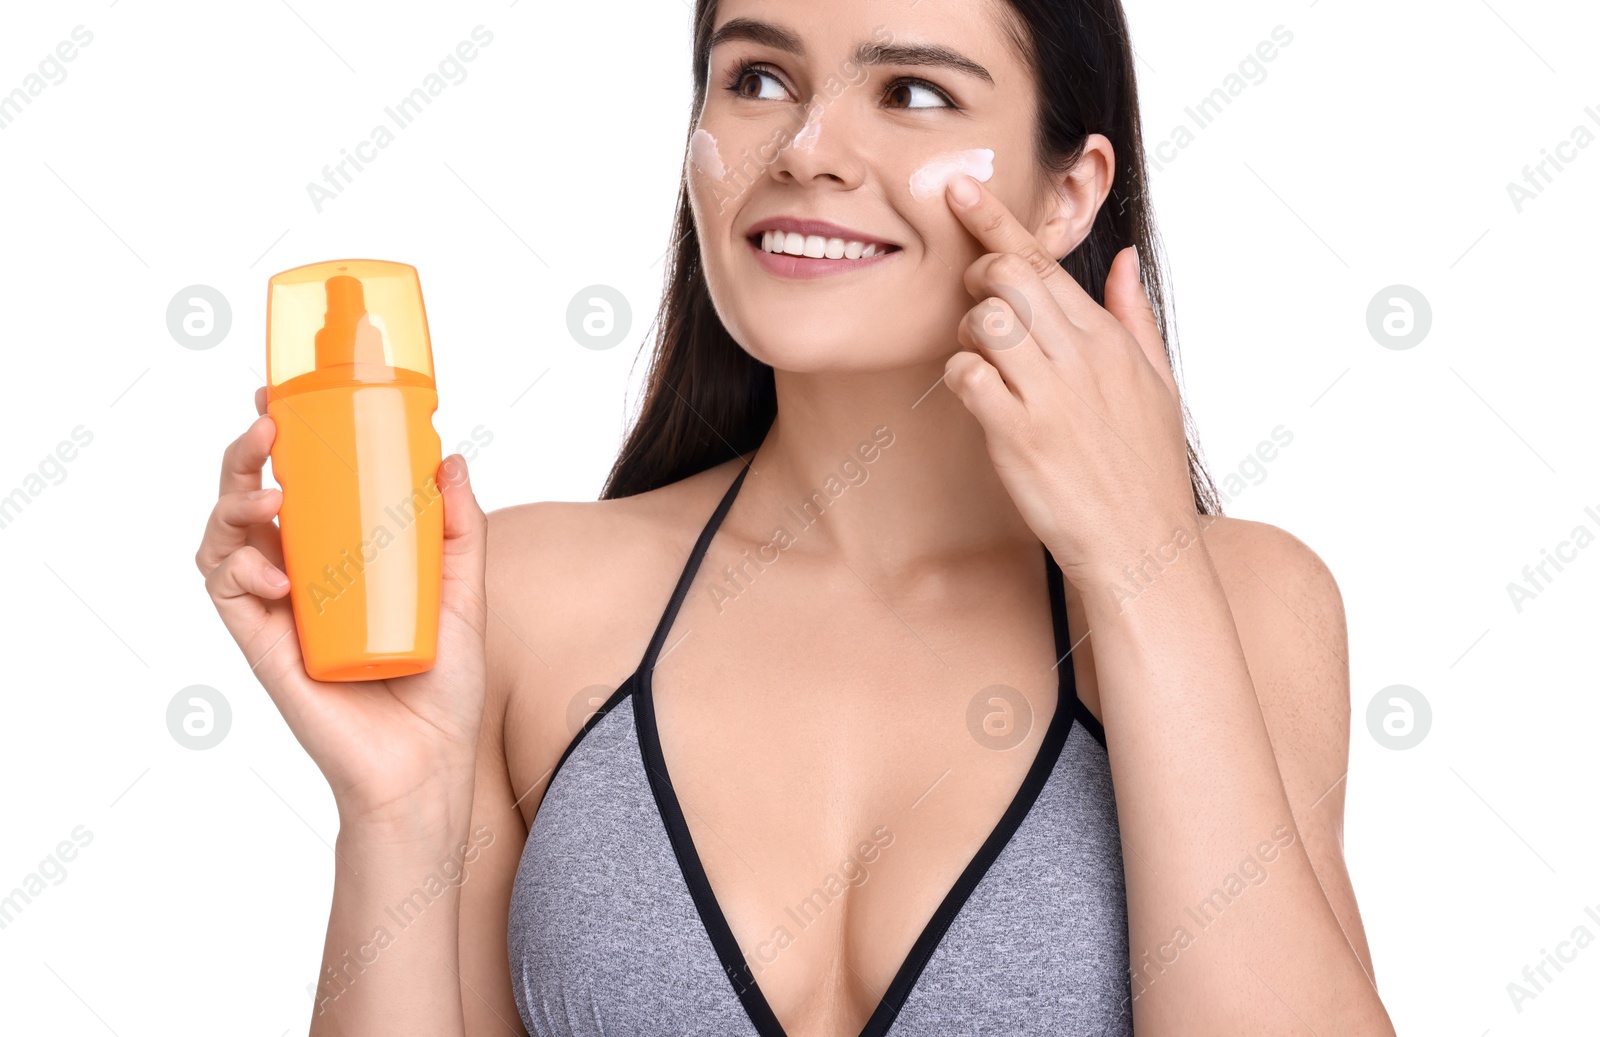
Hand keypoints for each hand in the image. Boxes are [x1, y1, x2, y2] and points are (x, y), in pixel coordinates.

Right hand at [195, 386, 490, 840]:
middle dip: (245, 455)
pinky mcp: (264, 646)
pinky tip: (274, 568)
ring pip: (222, 537)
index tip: (284, 397)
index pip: (298, 486)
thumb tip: (450, 459)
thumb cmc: (443, 688)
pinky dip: (241, 568)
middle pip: (248, 499)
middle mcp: (299, 577)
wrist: (428, 765)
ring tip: (271, 494)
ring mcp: (277, 611)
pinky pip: (227, 593)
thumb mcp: (464, 595)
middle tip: (268, 426)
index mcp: (339, 559)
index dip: (281, 440)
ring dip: (234, 501)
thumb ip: (460, 531)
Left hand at [940, 173, 1196, 587]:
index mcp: (1110, 339)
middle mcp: (1081, 357)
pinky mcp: (1018, 435)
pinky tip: (981, 399)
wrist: (1142, 545)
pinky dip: (962, 378)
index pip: (1044, 262)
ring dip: (968, 332)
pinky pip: (968, 376)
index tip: (959, 190)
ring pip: (985, 320)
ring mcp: (1049, 395)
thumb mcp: (1159, 385)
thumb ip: (1134, 317)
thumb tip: (1125, 260)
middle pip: (1007, 277)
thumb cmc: (1146, 469)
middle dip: (977, 278)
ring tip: (986, 361)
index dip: (995, 222)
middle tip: (977, 304)